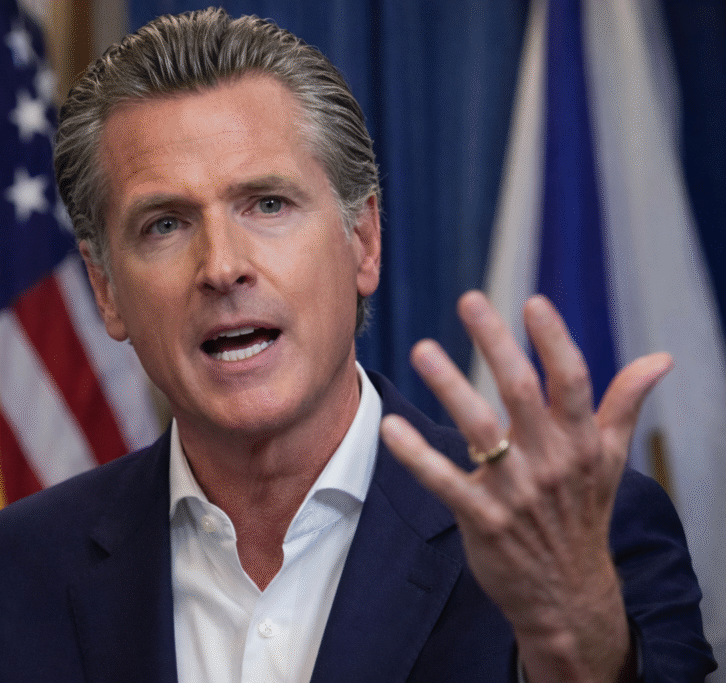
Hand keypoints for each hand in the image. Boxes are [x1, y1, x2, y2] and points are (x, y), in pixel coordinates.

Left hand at [380, 291, 669, 681]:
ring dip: (451, 386)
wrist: (567, 594)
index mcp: (581, 442)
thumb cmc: (582, 515)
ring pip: (479, 429)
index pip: (571, 381)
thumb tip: (661, 358)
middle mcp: (550, 460)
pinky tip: (391, 427)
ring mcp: (515, 491)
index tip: (532, 302)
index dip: (554, 340)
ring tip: (422, 348)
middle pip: (521, 391)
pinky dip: (417, 456)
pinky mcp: (482, 518)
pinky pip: (444, 481)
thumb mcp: (611, 460)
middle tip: (469, 300)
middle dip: (496, 343)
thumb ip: (625, 404)